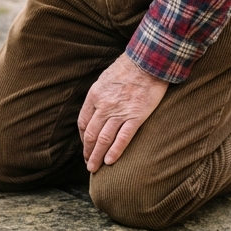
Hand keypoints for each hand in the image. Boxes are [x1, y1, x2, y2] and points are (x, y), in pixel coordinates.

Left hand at [77, 54, 168, 172]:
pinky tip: (110, 161)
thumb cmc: (128, 68)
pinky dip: (115, 151)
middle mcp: (104, 106)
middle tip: (88, 163)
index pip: (83, 122)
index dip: (83, 137)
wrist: (148, 62)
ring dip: (97, 156)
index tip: (85, 145)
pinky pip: (122, 138)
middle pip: (91, 134)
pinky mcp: (135, 117)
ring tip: (94, 168)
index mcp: (94, 96)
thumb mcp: (105, 79)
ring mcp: (119, 112)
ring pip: (104, 139)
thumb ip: (100, 96)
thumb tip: (98, 110)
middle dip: (88, 151)